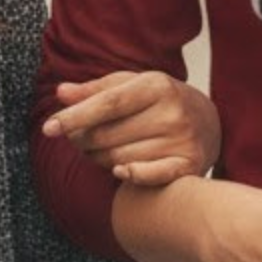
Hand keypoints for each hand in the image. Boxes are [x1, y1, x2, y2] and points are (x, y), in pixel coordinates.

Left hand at [41, 70, 219, 184]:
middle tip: (77, 139)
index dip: (75, 116)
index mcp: (156, 85)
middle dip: (83, 140)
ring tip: (102, 150)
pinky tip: (119, 171)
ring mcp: (182, 140)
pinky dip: (131, 175)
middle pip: (108, 135)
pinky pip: (150, 176)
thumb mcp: (131, 85)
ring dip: (100, 158)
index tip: (49, 128)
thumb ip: (95, 90)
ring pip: (120, 158)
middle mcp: (172, 113)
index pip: (108, 103)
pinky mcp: (189, 165)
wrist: (211, 121)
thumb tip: (61, 93)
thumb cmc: (161, 100)